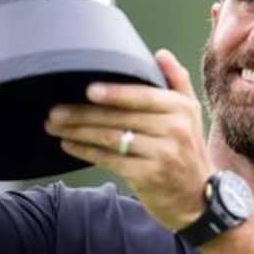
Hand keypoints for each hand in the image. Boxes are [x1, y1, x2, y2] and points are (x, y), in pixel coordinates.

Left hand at [44, 50, 214, 230]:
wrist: (198, 199)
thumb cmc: (187, 151)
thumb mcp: (191, 114)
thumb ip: (177, 81)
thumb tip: (160, 53)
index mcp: (181, 108)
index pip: (144, 96)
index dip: (115, 93)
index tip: (87, 90)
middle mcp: (174, 130)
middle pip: (122, 117)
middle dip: (84, 113)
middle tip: (55, 110)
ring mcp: (162, 154)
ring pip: (112, 138)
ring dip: (79, 131)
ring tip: (55, 125)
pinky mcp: (149, 176)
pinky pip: (110, 160)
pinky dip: (86, 151)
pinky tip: (69, 144)